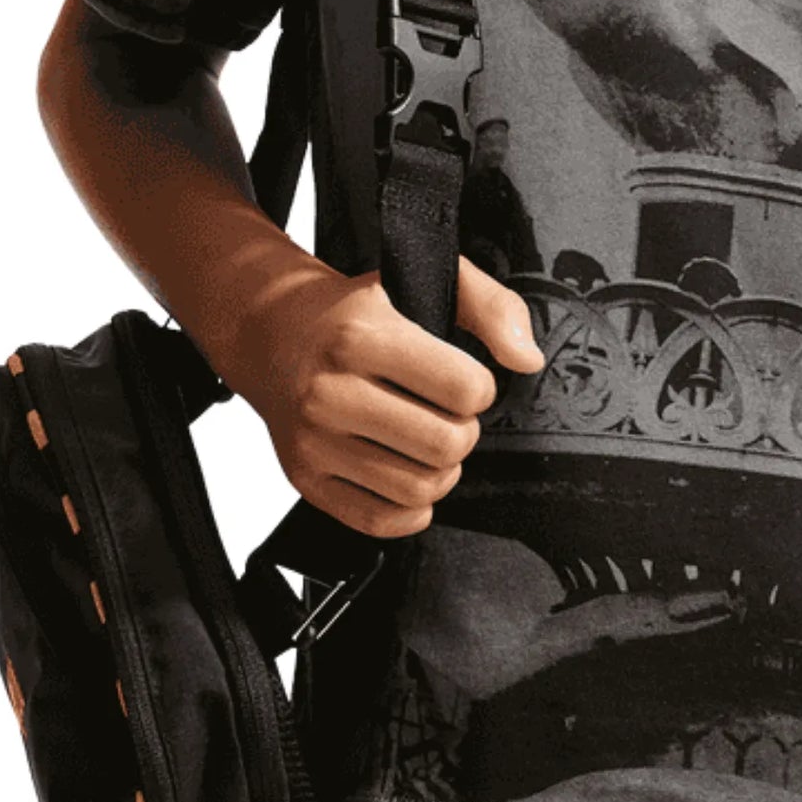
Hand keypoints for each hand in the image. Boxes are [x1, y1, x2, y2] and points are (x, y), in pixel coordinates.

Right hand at [220, 253, 546, 537]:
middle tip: (448, 414)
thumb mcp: (428, 280)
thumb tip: (528, 360)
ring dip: (442, 471)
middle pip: (446, 445)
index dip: (481, 387)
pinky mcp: (305, 479)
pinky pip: (380, 521)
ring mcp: (313, 441)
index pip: (464, 389)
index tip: (464, 380)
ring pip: (419, 489)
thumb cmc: (359, 311)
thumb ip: (492, 307)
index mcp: (362, 337)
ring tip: (428, 442)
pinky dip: (410, 508)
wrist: (273, 334)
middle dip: (465, 431)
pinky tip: (407, 472)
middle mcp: (330, 392)